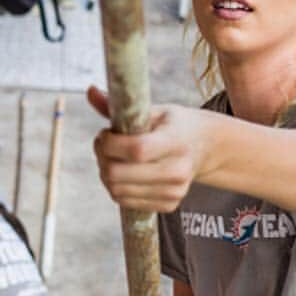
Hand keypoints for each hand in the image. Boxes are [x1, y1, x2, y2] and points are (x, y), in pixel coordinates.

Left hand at [88, 85, 205, 211]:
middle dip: (102, 158)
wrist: (206, 147)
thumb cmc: (174, 124)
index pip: (136, 151)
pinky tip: (124, 171)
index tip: (105, 133)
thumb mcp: (154, 110)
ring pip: (117, 191)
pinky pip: (125, 202)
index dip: (110, 144)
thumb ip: (119, 105)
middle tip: (103, 145)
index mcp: (175, 142)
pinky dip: (117, 186)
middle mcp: (177, 171)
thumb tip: (89, 91)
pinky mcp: (169, 205)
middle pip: (119, 175)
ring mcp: (175, 191)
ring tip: (112, 157)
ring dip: (105, 173)